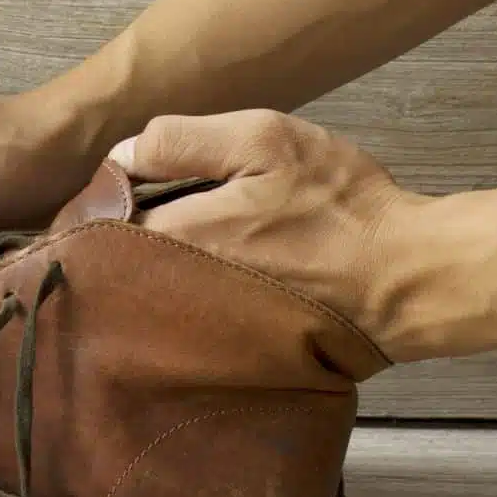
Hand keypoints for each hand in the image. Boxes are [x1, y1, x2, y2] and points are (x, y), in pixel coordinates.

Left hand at [110, 110, 422, 361]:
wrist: (405, 281)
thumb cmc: (337, 207)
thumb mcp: (263, 142)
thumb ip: (180, 142)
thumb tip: (118, 158)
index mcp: (168, 241)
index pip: (91, 226)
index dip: (96, 202)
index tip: (115, 189)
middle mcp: (166, 298)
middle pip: (108, 269)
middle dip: (111, 243)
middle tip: (142, 216)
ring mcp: (190, 333)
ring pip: (137, 298)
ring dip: (141, 272)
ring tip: (177, 247)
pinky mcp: (219, 354)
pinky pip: (173, 325)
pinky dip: (174, 302)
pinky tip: (203, 281)